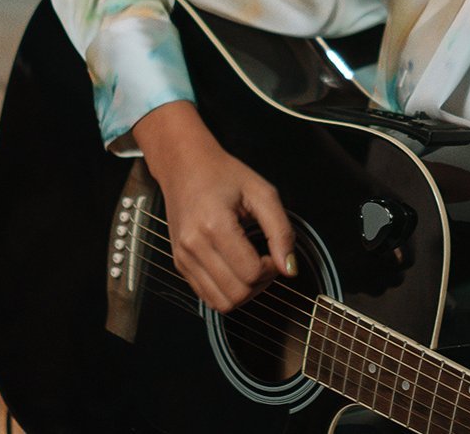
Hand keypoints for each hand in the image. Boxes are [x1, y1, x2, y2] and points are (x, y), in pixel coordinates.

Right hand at [133, 102, 295, 312]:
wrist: (183, 166)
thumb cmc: (222, 174)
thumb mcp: (262, 193)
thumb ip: (281, 231)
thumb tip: (290, 268)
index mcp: (214, 225)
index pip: (251, 273)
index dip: (272, 269)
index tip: (274, 252)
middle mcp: (193, 246)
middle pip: (237, 293)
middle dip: (261, 284)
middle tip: (266, 261)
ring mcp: (183, 258)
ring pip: (222, 303)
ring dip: (245, 292)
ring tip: (251, 268)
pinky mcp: (179, 264)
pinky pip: (208, 297)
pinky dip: (227, 292)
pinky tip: (235, 270)